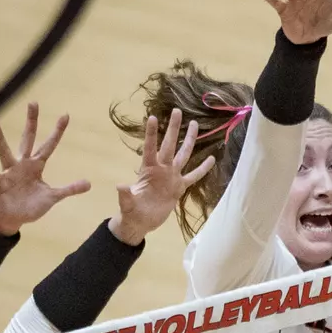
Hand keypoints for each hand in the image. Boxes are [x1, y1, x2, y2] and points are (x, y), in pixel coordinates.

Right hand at [0, 103, 90, 235]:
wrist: (14, 218)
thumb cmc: (32, 205)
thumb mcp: (53, 197)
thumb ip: (69, 189)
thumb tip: (89, 184)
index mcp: (37, 165)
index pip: (49, 145)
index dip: (57, 132)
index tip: (66, 115)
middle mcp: (23, 164)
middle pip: (28, 138)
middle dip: (31, 122)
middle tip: (33, 102)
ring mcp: (10, 172)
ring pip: (5, 152)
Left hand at [109, 109, 214, 245]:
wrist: (141, 221)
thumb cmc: (132, 212)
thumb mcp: (127, 204)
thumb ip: (125, 195)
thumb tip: (119, 186)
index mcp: (149, 170)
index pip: (150, 148)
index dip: (151, 134)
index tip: (152, 117)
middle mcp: (162, 169)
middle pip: (170, 145)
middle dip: (174, 129)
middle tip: (177, 111)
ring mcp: (172, 177)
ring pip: (183, 155)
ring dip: (189, 140)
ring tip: (195, 124)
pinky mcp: (179, 187)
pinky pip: (193, 176)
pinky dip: (202, 169)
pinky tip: (212, 159)